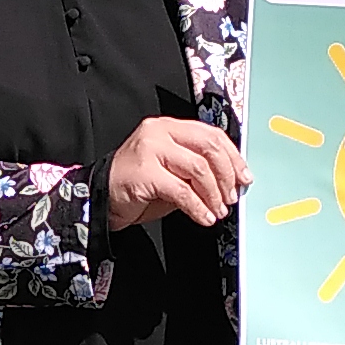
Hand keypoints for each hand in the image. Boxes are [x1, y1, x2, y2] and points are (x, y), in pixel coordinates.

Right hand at [109, 113, 246, 230]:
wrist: (100, 198)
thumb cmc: (138, 186)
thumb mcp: (172, 170)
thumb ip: (197, 168)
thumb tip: (231, 180)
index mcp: (169, 126)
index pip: (211, 134)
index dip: (233, 156)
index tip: (244, 177)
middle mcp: (160, 131)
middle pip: (208, 147)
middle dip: (227, 175)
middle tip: (232, 196)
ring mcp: (150, 149)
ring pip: (198, 169)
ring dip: (214, 194)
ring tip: (217, 211)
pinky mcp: (144, 172)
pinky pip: (182, 190)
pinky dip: (198, 207)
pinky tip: (204, 217)